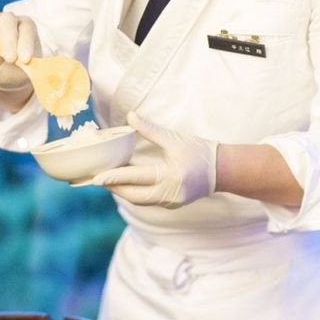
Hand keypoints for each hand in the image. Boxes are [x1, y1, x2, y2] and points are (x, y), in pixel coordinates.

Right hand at [0, 5, 38, 94]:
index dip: (26, 42)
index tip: (25, 59)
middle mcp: (9, 19)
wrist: (6, 73)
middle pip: (7, 20)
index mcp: (26, 26)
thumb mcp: (30, 69)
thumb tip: (46, 73)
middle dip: (9, 40)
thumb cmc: (20, 68)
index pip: (26, 27)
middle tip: (9, 59)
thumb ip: (36, 67)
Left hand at [91, 111, 216, 208]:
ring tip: (108, 181)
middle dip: (115, 188)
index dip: (114, 178)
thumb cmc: (199, 151)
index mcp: (170, 176)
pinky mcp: (173, 204)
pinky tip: (127, 185)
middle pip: (134, 196)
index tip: (96, 178)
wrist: (223, 170)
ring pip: (140, 201)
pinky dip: (136, 193)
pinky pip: (149, 201)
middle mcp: (170, 194)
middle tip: (97, 180)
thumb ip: (150, 129)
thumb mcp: (174, 138)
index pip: (135, 178)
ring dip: (124, 192)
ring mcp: (172, 202)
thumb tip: (130, 116)